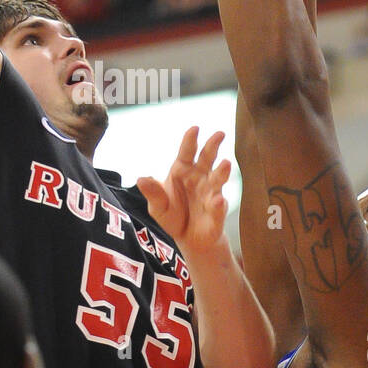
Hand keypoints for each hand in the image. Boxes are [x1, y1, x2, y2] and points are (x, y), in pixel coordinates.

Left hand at [137, 128, 229, 256]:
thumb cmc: (172, 216)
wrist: (187, 239)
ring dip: (222, 171)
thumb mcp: (157, 206)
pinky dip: (218, 204)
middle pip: (207, 158)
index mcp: (182, 171)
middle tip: (220, 134)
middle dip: (213, 145)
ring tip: (226, 164)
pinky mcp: (217, 211)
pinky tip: (217, 201)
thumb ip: (153, 193)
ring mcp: (211, 192)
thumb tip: (141, 178)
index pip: (187, 152)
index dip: (190, 140)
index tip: (195, 128)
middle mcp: (200, 177)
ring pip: (218, 179)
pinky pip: (218, 206)